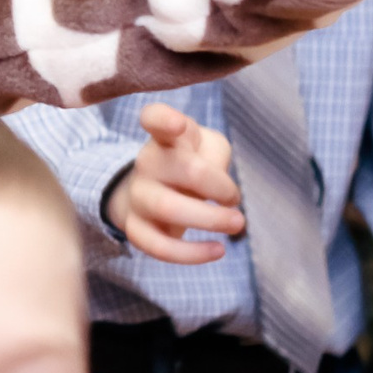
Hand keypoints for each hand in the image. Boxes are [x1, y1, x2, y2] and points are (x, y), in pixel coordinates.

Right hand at [105, 104, 245, 263]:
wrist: (152, 191)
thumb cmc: (191, 164)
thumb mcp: (208, 147)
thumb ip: (216, 156)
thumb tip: (220, 193)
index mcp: (166, 137)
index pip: (155, 118)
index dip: (163, 120)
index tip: (177, 126)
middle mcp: (148, 163)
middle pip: (185, 169)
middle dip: (219, 187)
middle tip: (236, 201)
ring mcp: (139, 196)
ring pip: (167, 208)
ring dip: (208, 219)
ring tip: (236, 223)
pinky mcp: (136, 228)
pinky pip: (158, 246)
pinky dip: (191, 254)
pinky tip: (218, 250)